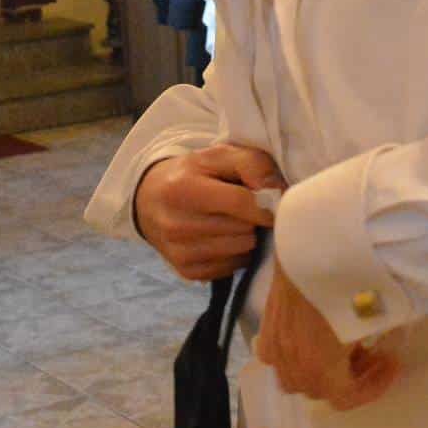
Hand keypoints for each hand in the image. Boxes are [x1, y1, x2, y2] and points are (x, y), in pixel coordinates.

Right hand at [133, 143, 283, 281]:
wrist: (150, 201)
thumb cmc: (192, 174)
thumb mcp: (217, 156)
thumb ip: (251, 163)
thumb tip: (277, 189)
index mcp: (182, 189)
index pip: (239, 202)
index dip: (264, 203)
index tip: (272, 200)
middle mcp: (176, 225)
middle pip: (243, 230)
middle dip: (253, 218)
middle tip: (246, 208)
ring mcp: (179, 252)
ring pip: (241, 250)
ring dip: (246, 236)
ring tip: (235, 221)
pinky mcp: (186, 271)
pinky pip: (232, 267)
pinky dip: (236, 253)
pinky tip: (225, 238)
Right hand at [254, 264, 401, 410]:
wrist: (312, 249)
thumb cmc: (349, 282)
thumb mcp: (376, 318)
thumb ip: (381, 339)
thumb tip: (392, 340)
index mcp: (322, 369)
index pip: (347, 398)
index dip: (373, 387)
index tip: (391, 363)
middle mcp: (294, 366)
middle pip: (321, 390)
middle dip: (349, 377)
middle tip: (371, 353)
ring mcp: (275, 349)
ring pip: (295, 378)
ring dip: (318, 371)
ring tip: (339, 347)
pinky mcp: (265, 329)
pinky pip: (275, 357)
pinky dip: (292, 356)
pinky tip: (306, 339)